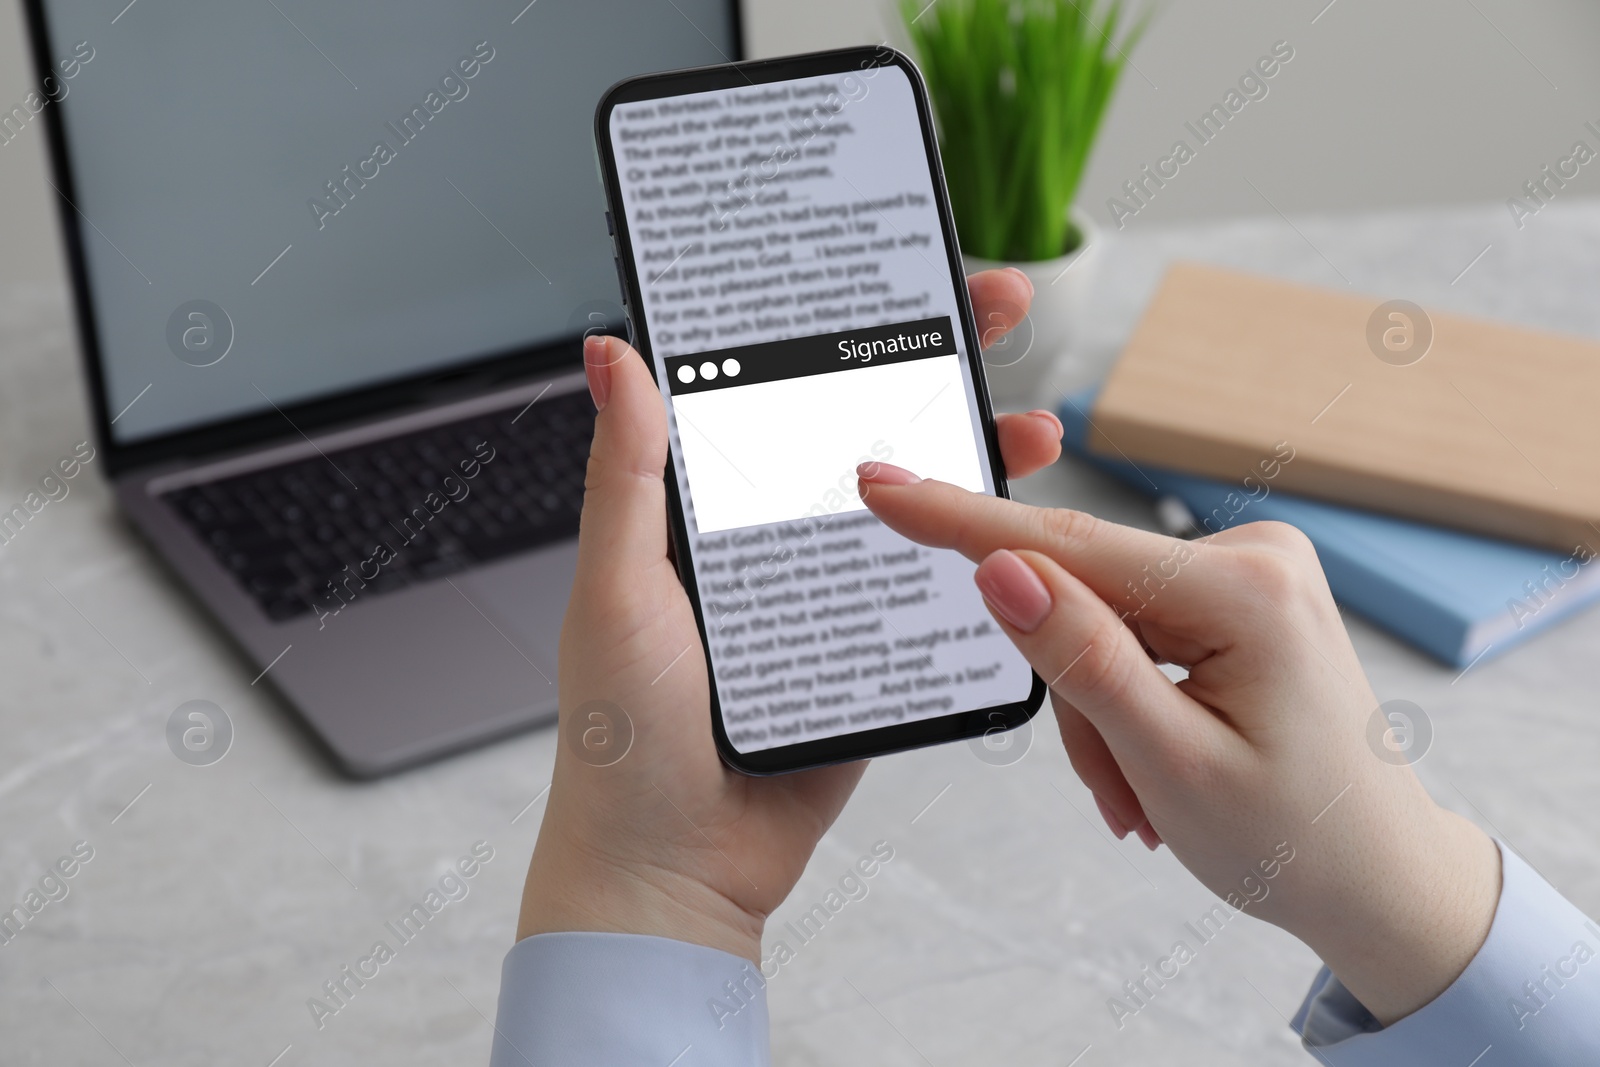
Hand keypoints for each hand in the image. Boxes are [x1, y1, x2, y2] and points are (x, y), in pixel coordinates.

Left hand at [518, 269, 1062, 962]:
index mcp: (708, 505)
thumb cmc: (624, 738)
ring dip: (979, 456)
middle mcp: (774, 535)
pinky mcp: (872, 652)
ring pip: (917, 504)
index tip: (893, 272)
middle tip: (1002, 309)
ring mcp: (830, 593)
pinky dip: (981, 556)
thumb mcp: (618, 591)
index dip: (839, 324)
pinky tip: (1022, 528)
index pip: (780, 386)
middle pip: (867, 427)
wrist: (676, 871)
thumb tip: (612, 353)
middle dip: (937, 363)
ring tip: (1036, 423)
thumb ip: (627, 476)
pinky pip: (932, 591)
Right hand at [856, 468, 1500, 1024]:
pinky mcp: (1235, 594)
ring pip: (1097, 623)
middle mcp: (1252, 557)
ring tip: (1146, 796)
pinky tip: (1158, 765)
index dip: (960, 521)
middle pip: (1080, 596)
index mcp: (1246, 590)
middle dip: (1076, 701)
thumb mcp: (1171, 765)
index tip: (881, 484)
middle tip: (1120, 795)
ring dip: (1099, 716)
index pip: (1067, 544)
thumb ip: (1082, 660)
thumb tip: (1000, 568)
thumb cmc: (1295, 839)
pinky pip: (1129, 631)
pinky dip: (1123, 701)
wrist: (1379, 876)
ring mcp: (1247, 572)